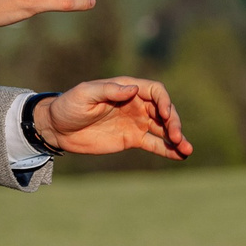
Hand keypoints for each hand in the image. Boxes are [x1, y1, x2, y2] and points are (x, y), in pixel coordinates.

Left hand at [33, 77, 192, 159]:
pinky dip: (167, 150)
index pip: (155, 92)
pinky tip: (180, 156)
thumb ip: (109, 91)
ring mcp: (136, 122)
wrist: (57, 128)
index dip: (164, 102)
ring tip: (188, 150)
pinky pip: (154, 144)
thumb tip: (133, 89)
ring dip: (177, 138)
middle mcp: (136, 104)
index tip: (165, 116)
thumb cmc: (69, 106)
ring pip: (163, 129)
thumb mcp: (85, 94)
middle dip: (174, 123)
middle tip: (176, 137)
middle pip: (164, 111)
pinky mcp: (132, 139)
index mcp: (127, 89)